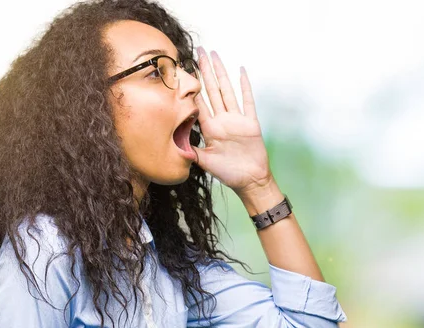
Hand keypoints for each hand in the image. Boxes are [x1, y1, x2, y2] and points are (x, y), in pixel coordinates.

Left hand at [192, 47, 272, 194]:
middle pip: (212, 90)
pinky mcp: (250, 122)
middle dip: (204, 71)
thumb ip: (191, 152)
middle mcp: (221, 120)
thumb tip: (173, 147)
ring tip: (214, 54)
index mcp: (209, 128)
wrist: (250, 181)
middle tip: (198, 51)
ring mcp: (236, 119)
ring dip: (220, 72)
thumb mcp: (204, 162)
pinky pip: (247, 101)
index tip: (184, 70)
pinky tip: (241, 71)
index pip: (198, 103)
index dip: (191, 87)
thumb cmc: (228, 173)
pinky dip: (245, 86)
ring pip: (227, 90)